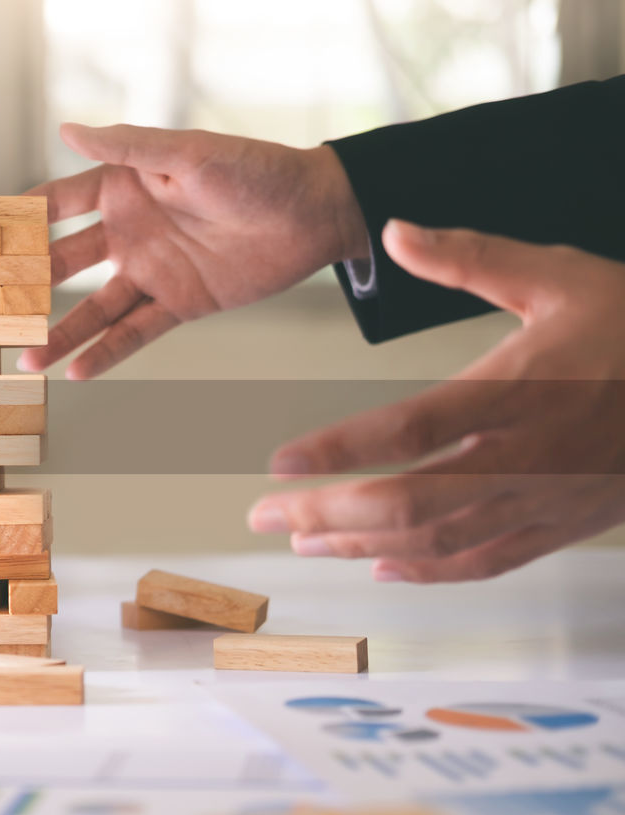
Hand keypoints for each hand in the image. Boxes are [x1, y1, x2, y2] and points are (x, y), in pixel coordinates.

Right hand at [18, 123, 366, 378]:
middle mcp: (129, 230)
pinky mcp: (178, 304)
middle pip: (63, 265)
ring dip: (61, 334)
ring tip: (27, 361)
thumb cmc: (257, 170)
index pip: (57, 205)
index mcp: (124, 187)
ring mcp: (151, 270)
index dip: (17, 222)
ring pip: (93, 308)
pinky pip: (134, 331)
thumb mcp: (189, 155)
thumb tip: (68, 128)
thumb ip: (129, 147)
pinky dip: (107, 353)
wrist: (314, 215)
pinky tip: (78, 374)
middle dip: (24, 288)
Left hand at [248, 221, 624, 581]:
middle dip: (328, 512)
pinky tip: (382, 566)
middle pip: (411, 502)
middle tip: (264, 513)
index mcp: (521, 388)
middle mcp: (528, 455)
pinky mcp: (563, 526)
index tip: (279, 462)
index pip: (412, 429)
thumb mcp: (558, 275)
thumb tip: (395, 231)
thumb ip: (470, 256)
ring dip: (362, 544)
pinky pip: (487, 562)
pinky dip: (429, 571)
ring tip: (304, 537)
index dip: (340, 451)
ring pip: (439, 540)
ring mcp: (547, 500)